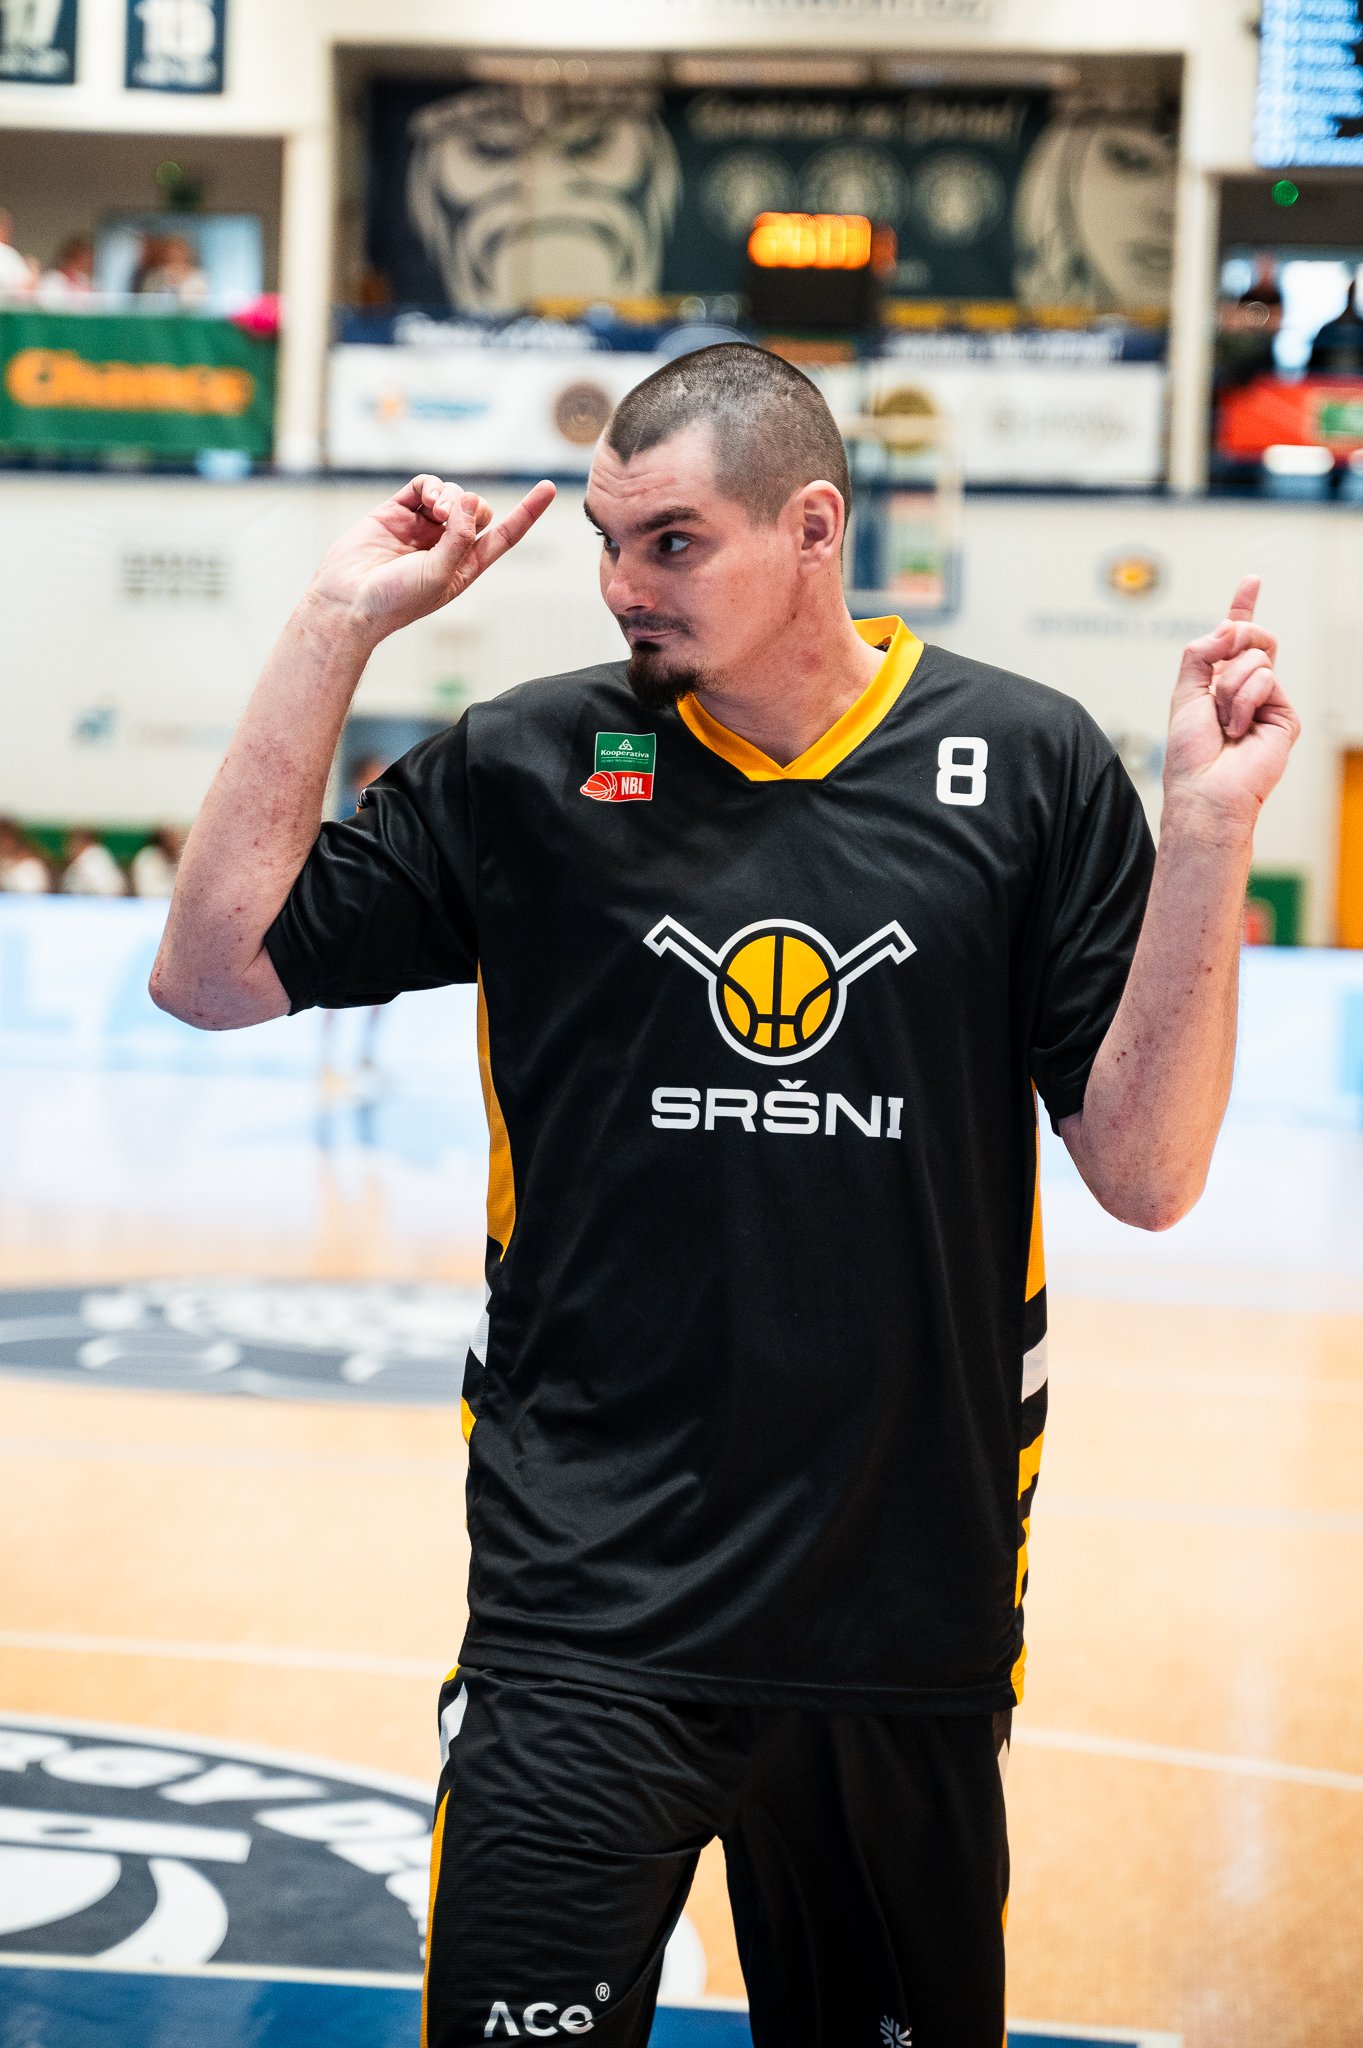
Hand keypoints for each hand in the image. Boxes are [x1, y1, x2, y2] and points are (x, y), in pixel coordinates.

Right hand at [308, 474, 555, 641]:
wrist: (348, 600)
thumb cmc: (396, 601)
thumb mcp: (440, 575)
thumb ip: (459, 538)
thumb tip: (470, 499)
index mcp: (465, 566)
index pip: (505, 535)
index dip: (526, 512)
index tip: (549, 487)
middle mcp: (446, 545)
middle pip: (478, 510)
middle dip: (472, 506)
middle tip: (449, 515)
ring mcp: (421, 527)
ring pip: (452, 495)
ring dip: (451, 495)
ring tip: (436, 510)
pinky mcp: (397, 511)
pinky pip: (424, 486)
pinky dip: (432, 487)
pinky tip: (429, 500)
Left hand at [1163, 575, 1299, 828]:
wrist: (1206, 789)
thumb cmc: (1189, 754)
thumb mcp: (1183, 692)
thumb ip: (1200, 652)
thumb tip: (1230, 627)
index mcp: (1217, 683)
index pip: (1233, 640)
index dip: (1242, 609)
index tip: (1252, 581)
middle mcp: (1244, 689)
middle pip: (1250, 637)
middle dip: (1233, 640)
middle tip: (1219, 669)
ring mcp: (1267, 700)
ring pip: (1255, 657)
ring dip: (1230, 687)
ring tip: (1223, 722)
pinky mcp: (1284, 715)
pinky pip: (1266, 678)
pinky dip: (1244, 701)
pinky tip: (1238, 729)